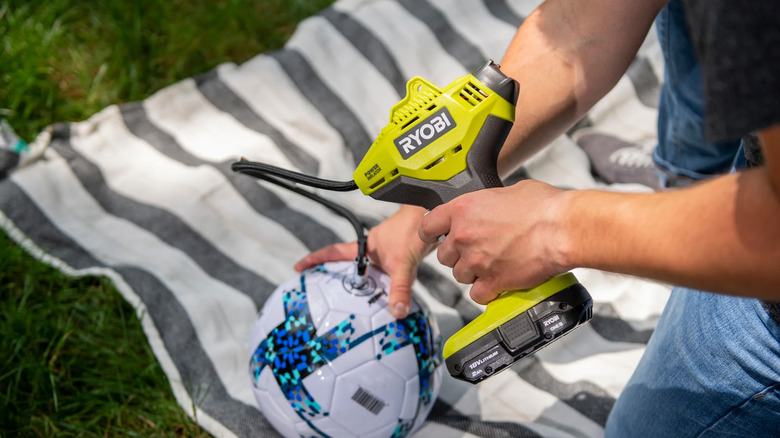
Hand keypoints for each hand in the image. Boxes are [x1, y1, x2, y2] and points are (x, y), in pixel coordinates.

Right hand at [294, 205, 433, 318]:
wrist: (435, 215)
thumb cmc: (415, 230)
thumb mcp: (403, 263)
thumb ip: (399, 288)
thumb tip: (396, 312)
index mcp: (365, 246)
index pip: (333, 252)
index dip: (315, 260)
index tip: (299, 267)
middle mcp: (373, 248)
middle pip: (349, 263)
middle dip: (336, 275)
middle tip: (323, 291)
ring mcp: (386, 251)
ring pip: (369, 269)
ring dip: (363, 282)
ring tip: (354, 301)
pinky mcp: (401, 254)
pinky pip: (386, 273)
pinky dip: (383, 284)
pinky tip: (388, 296)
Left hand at [418, 180, 570, 304]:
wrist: (562, 228)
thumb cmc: (543, 207)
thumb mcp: (508, 191)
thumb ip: (488, 203)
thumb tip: (490, 208)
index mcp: (463, 209)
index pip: (428, 225)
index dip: (430, 233)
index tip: (435, 236)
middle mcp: (464, 236)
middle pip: (444, 255)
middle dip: (458, 255)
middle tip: (477, 251)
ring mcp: (476, 261)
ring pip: (460, 276)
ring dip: (473, 273)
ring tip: (492, 265)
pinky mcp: (492, 282)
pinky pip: (477, 294)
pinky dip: (487, 291)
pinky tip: (499, 283)